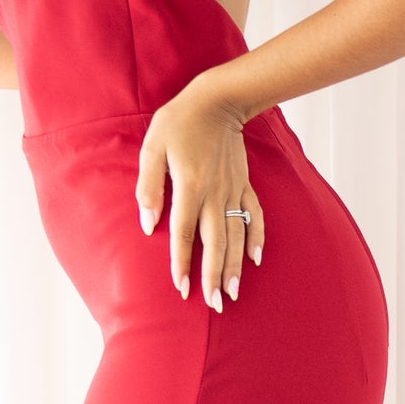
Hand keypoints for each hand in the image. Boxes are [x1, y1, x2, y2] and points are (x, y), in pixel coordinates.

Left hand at [135, 76, 266, 308]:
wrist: (216, 100)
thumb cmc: (179, 122)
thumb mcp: (152, 148)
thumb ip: (148, 186)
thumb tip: (147, 222)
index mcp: (189, 186)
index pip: (183, 233)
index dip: (182, 263)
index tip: (182, 288)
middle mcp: (214, 194)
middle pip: (215, 243)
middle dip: (214, 276)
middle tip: (214, 303)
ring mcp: (233, 191)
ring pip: (236, 235)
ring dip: (234, 266)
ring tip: (232, 292)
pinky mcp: (244, 185)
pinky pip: (254, 216)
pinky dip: (257, 238)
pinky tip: (255, 259)